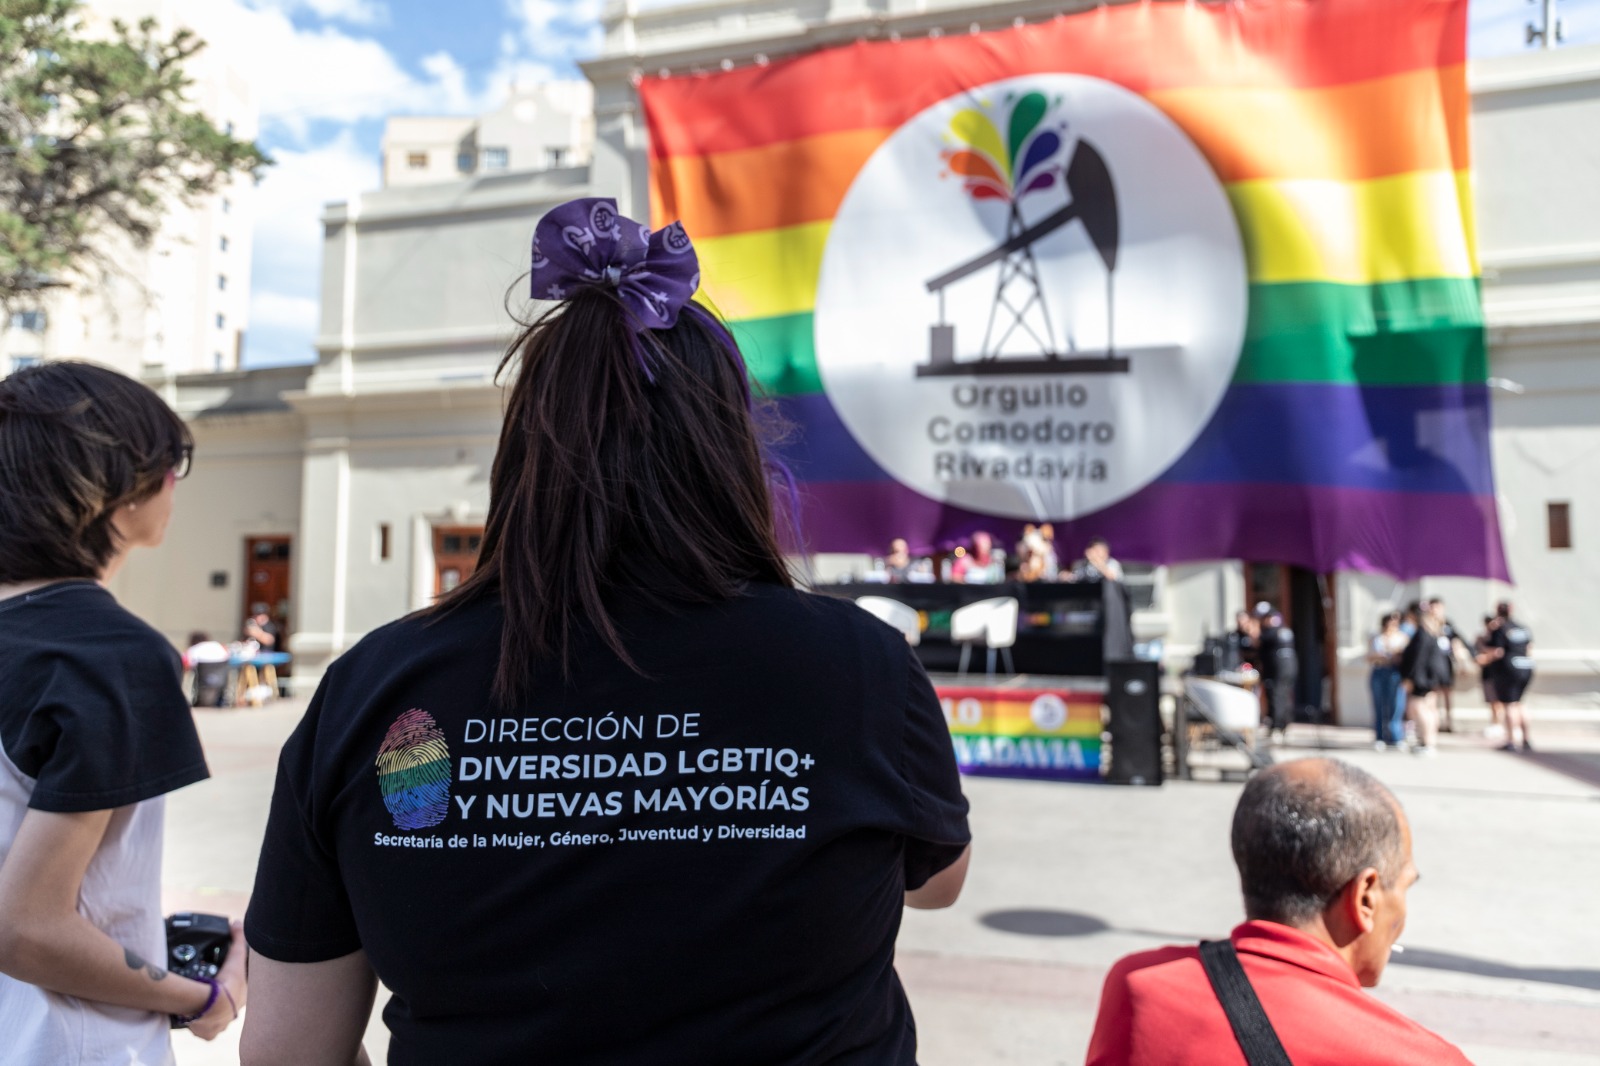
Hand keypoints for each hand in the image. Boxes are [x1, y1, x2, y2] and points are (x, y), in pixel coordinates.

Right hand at [187, 923, 246, 1040]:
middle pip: (227, 1006)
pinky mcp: (207, 1033)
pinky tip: (193, 1017)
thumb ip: (238, 939)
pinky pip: (202, 1030)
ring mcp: (220, 1024)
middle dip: (220, 1000)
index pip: (238, 991)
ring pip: (215, 1019)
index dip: (231, 985)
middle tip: (209, 993)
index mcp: (241, 998)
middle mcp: (233, 1013)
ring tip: (200, 1005)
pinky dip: (197, 1024)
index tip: (222, 980)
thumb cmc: (227, 982)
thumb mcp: (235, 957)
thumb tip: (236, 923)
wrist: (213, 1005)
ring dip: (208, 1013)